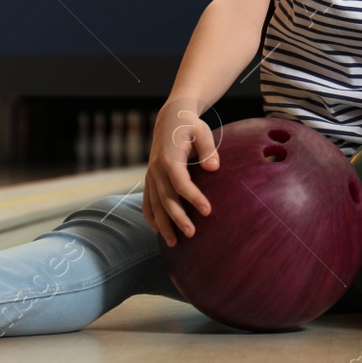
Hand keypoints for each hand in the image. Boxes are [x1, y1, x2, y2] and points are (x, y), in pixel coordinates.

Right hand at [142, 98, 219, 246]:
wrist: (169, 118)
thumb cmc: (190, 126)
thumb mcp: (202, 131)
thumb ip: (208, 149)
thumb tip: (214, 168)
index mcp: (169, 157)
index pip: (181, 182)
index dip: (193, 197)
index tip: (207, 211)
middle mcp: (156, 168)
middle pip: (166, 198)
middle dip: (177, 218)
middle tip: (191, 233)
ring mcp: (151, 175)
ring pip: (155, 204)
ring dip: (163, 224)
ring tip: (174, 243)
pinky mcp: (150, 178)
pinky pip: (147, 201)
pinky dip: (150, 217)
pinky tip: (158, 231)